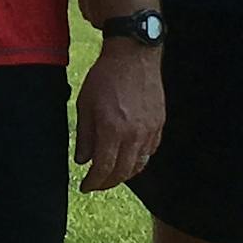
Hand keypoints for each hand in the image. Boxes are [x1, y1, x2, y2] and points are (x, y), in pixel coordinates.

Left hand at [74, 42, 163, 192]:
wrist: (133, 55)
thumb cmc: (105, 76)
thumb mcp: (85, 105)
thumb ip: (84, 136)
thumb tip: (83, 160)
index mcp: (112, 130)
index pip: (103, 169)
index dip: (93, 183)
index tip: (85, 186)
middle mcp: (133, 134)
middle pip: (123, 172)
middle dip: (107, 183)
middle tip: (97, 183)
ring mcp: (149, 130)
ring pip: (139, 164)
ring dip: (124, 174)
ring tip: (112, 174)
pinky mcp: (159, 123)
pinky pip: (150, 150)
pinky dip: (139, 159)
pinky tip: (129, 157)